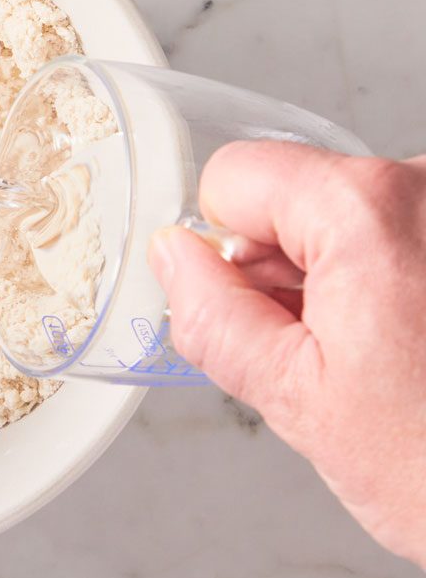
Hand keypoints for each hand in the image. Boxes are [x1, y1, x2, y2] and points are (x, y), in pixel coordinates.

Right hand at [148, 141, 425, 567]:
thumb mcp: (296, 402)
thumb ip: (212, 316)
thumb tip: (176, 260)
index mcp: (369, 210)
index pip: (235, 175)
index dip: (226, 248)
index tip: (263, 306)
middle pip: (301, 195)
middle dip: (292, 270)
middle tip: (335, 355)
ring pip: (355, 219)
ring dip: (348, 283)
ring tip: (393, 361)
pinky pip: (407, 237)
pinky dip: (398, 285)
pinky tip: (419, 349)